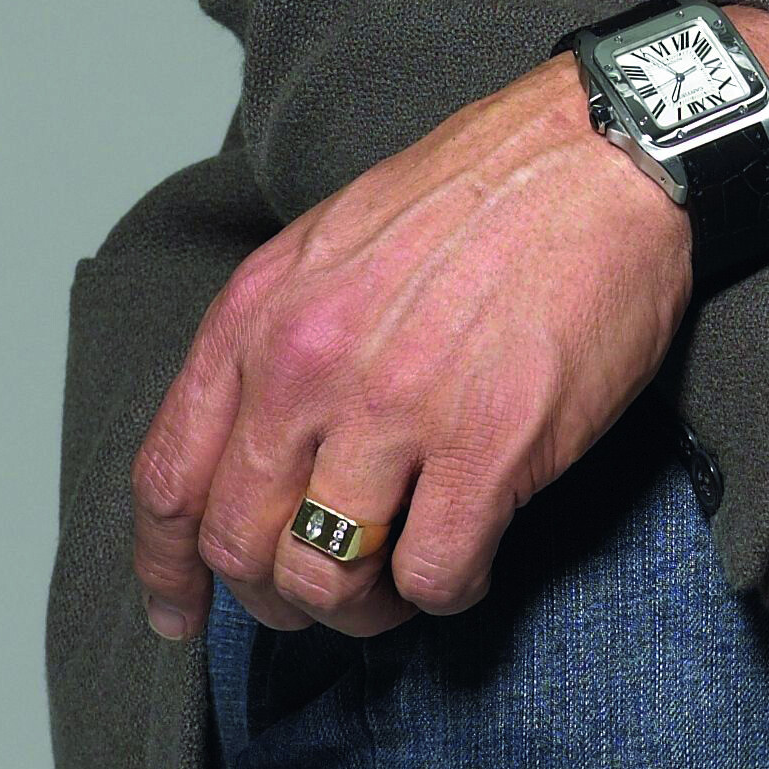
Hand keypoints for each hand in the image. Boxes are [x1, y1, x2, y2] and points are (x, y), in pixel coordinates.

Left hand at [132, 56, 693, 643]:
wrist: (601, 154)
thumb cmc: (480, 192)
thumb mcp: (333, 243)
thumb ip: (278, 339)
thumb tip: (257, 448)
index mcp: (260, 314)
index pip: (170, 479)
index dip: (167, 569)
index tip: (180, 614)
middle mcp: (309, 366)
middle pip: (239, 545)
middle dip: (275, 595)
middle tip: (321, 595)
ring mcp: (396, 409)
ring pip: (327, 576)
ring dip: (359, 606)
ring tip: (398, 585)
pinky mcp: (489, 445)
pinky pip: (434, 574)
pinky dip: (447, 591)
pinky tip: (472, 558)